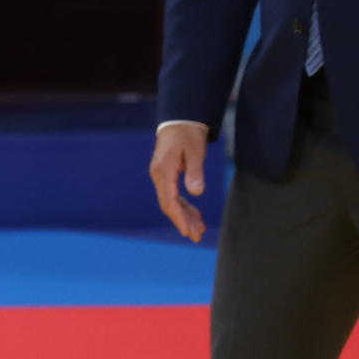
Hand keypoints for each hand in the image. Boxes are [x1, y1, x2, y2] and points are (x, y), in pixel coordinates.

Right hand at [150, 122, 209, 241]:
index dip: (178, 217)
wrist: (180, 121)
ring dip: (185, 216)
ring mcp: (162, 177)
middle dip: (183, 222)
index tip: (187, 232)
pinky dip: (184, 206)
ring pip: (172, 202)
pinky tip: (195, 215)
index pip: (169, 201)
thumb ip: (195, 172)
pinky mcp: (167, 176)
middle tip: (196, 237)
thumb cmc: (188, 135)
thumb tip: (196, 194)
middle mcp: (159, 176)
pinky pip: (174, 196)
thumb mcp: (195, 152)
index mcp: (163, 172)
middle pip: (169, 205)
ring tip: (199, 230)